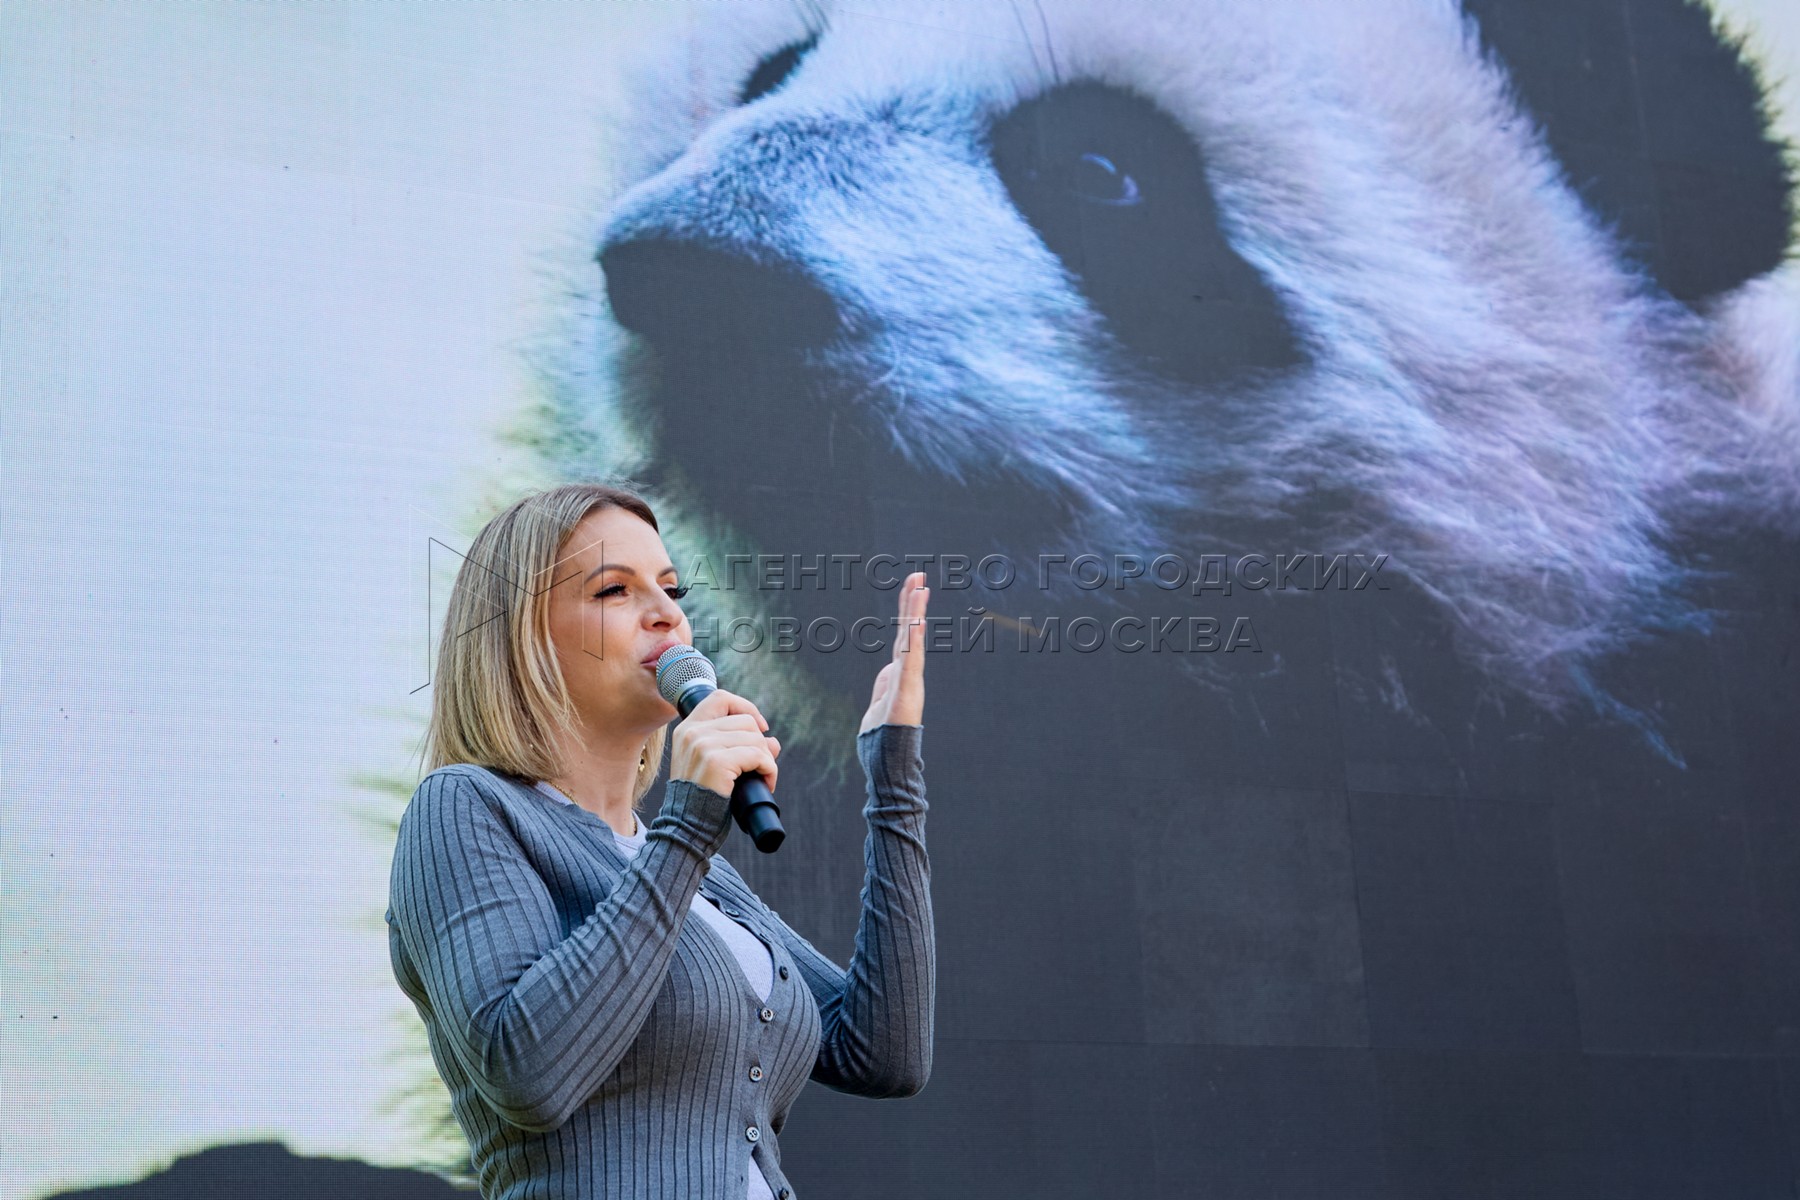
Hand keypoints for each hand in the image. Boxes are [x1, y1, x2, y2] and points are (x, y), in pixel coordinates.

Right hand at [669, 689, 780, 798]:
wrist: (686, 827)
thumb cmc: (703, 798)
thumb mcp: (716, 766)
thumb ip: (740, 747)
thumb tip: (773, 741)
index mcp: (687, 729)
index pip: (720, 698)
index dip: (745, 707)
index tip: (760, 727)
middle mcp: (692, 732)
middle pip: (744, 720)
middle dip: (760, 743)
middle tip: (761, 767)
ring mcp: (702, 745)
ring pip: (754, 738)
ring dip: (767, 759)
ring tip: (762, 777)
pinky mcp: (716, 761)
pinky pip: (758, 756)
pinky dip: (769, 769)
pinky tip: (766, 783)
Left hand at [860, 571, 927, 732]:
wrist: (889, 761)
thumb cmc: (882, 738)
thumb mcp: (880, 702)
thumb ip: (885, 682)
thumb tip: (890, 667)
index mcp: (898, 672)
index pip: (903, 635)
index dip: (907, 611)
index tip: (913, 587)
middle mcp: (906, 671)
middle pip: (909, 630)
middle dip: (912, 602)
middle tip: (917, 574)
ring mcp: (909, 679)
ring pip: (912, 638)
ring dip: (915, 612)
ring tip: (920, 586)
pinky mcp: (908, 689)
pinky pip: (911, 658)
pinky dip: (914, 639)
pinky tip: (917, 620)